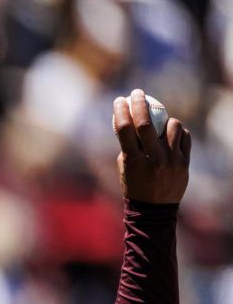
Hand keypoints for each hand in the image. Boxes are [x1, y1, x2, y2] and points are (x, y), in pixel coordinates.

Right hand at [113, 89, 189, 203]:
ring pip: (172, 126)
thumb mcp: (124, 168)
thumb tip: (129, 120)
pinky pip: (184, 137)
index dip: (121, 111)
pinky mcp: (185, 162)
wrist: (154, 209)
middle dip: (140, 104)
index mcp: (133, 161)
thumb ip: (128, 146)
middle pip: (146, 123)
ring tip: (161, 124)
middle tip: (137, 93)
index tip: (119, 99)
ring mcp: (171, 160)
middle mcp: (153, 159)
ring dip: (166, 120)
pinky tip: (172, 135)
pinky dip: (178, 133)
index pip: (124, 129)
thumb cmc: (134, 186)